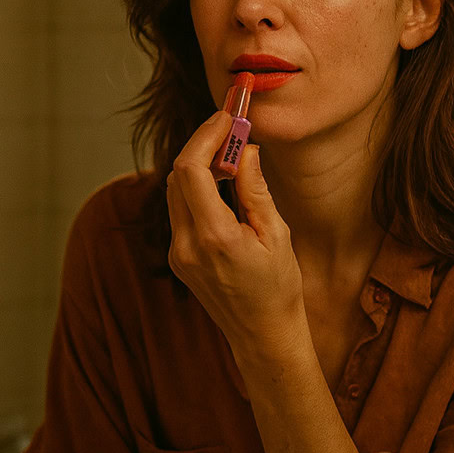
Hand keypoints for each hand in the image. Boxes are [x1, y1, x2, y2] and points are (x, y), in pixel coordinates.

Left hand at [166, 110, 304, 355]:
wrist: (262, 335)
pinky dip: (195, 189)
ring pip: (174, 192)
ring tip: (230, 155)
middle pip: (177, 176)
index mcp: (214, 238)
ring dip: (197, 166)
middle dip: (201, 146)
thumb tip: (244, 148)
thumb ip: (254, 188)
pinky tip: (221, 184)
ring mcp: (178, 254)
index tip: (226, 117)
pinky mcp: (178, 258)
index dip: (205, 135)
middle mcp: (187, 245)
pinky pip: (179, 211)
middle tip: (230, 129)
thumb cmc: (279, 288)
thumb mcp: (276, 234)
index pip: (191, 169)